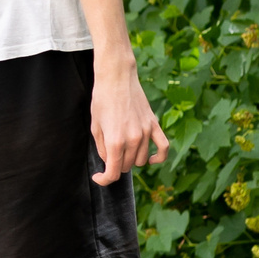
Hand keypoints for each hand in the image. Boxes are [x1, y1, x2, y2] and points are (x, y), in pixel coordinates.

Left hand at [90, 53, 169, 184]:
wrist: (116, 78)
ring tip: (122, 147)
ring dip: (130, 159)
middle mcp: (133, 140)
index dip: (104, 179)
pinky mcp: (154, 125)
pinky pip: (163, 147)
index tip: (99, 177)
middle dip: (115, 164)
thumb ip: (102, 148)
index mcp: (115, 141)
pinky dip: (159, 158)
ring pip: (140, 160)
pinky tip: (151, 160)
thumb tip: (109, 162)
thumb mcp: (95, 126)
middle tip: (108, 152)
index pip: (113, 173)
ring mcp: (145, 133)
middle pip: (126, 167)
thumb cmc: (102, 100)